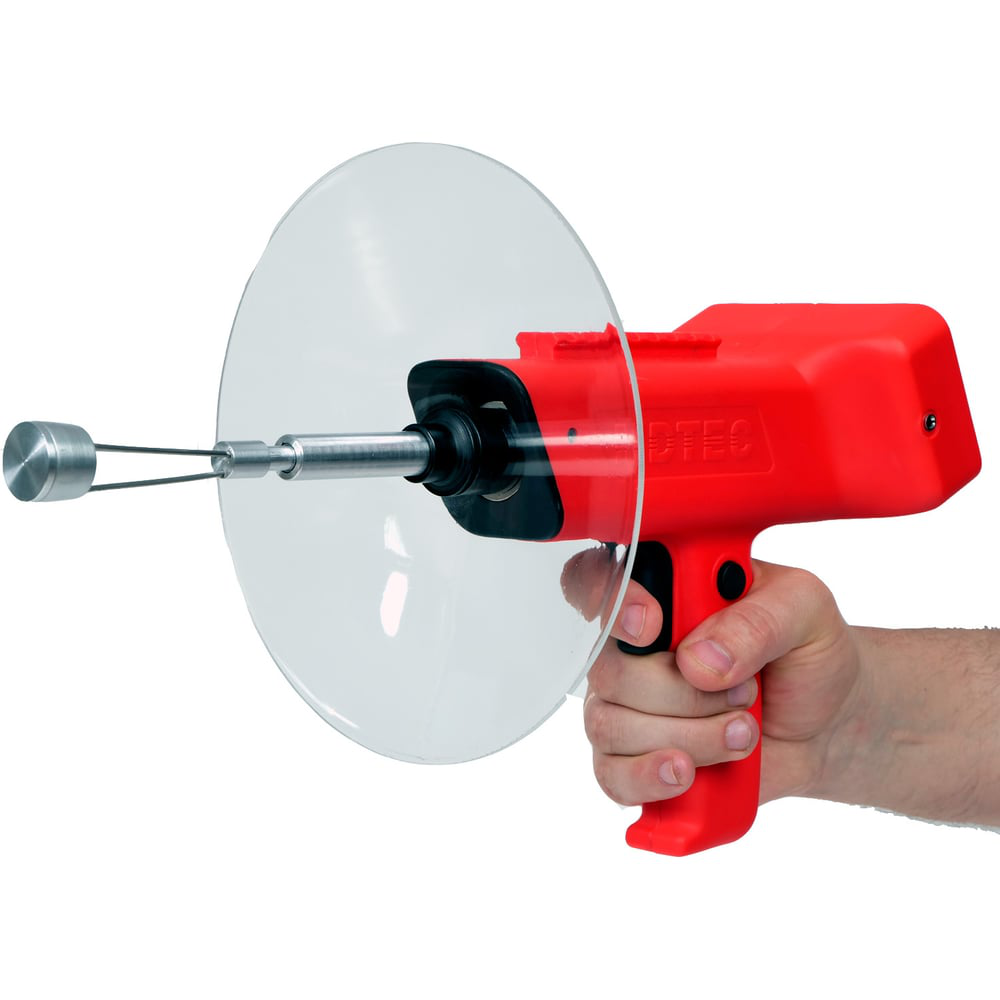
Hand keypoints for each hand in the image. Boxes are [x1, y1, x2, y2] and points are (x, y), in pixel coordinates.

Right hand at [569, 556, 863, 806]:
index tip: (652, 625)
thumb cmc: (808, 652)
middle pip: (608, 671)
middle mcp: (632, 647)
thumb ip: (756, 622)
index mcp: (662, 590)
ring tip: (745, 733)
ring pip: (611, 726)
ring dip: (689, 738)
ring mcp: (628, 706)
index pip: (595, 578)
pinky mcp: (637, 760)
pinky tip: (688, 775)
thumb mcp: (804, 610)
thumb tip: (699, 660)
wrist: (830, 722)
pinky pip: (612, 776)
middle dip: (682, 694)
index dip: (608, 600)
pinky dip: (650, 779)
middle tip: (745, 691)